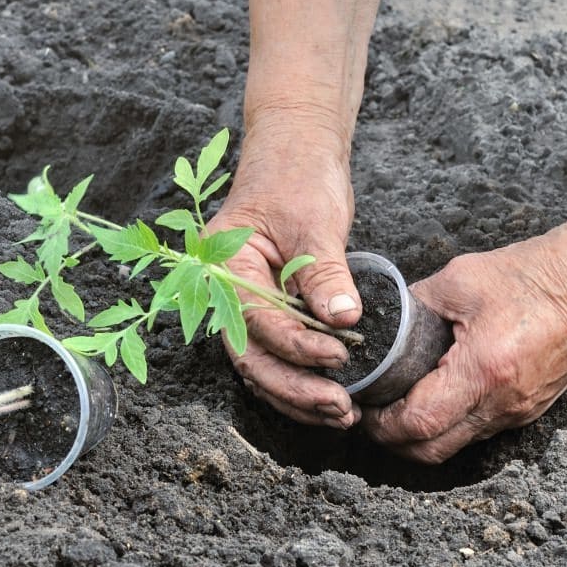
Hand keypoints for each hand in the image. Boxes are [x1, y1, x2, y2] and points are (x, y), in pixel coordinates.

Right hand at [207, 116, 362, 428]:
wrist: (295, 153)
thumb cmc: (297, 176)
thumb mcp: (315, 221)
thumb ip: (325, 272)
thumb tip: (343, 319)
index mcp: (223, 265)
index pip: (256, 321)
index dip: (297, 347)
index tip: (339, 357)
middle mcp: (223, 292)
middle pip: (251, 358)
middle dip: (294, 389)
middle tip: (339, 408)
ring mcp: (242, 306)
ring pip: (261, 367)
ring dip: (298, 395)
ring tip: (341, 414)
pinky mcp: (266, 313)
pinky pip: (276, 357)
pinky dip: (300, 380)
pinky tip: (330, 398)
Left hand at [362, 221, 566, 462]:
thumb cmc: (533, 273)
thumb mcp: (459, 279)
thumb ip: (414, 305)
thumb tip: (380, 323)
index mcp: (483, 369)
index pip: (418, 423)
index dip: (383, 423)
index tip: (364, 405)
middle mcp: (502, 402)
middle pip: (431, 451)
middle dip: (394, 441)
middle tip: (373, 414)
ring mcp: (518, 412)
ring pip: (455, 446)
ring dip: (420, 436)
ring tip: (398, 405)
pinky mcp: (529, 410)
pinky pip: (478, 432)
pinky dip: (449, 425)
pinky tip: (434, 398)